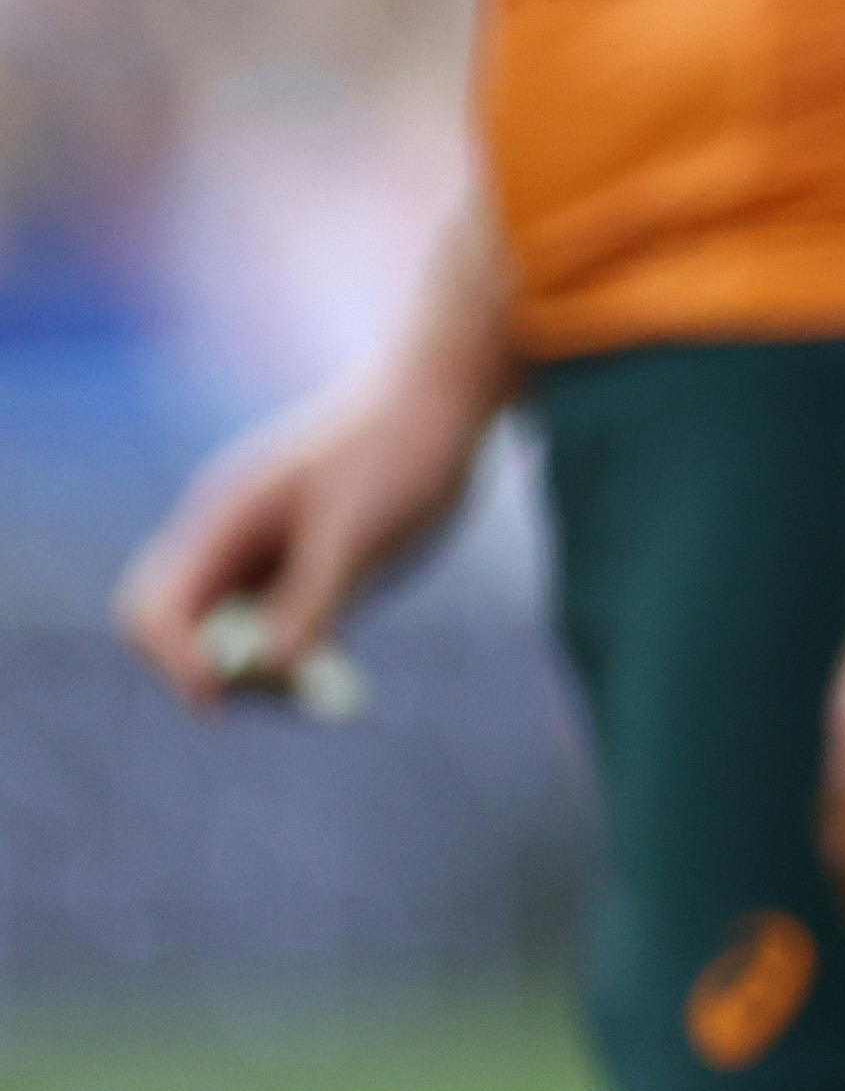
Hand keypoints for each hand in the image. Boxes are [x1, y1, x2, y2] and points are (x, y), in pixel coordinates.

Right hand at [111, 349, 502, 706]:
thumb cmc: (403, 449)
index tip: (224, 698)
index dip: (175, 663)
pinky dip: (288, 649)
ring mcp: (260, 544)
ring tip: (317, 686)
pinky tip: (334, 668)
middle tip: (284, 694)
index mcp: (223, 518)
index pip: (151, 609)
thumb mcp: (360, 531)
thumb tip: (266, 671)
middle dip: (212, 671)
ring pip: (226, 629)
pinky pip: (271, 618)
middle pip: (178, 626)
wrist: (448, 392)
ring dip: (255, 666)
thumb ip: (311, 600)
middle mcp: (227, 534)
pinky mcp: (299, 556)